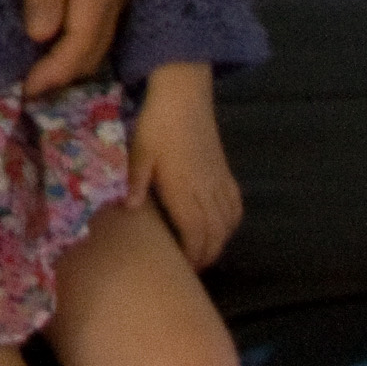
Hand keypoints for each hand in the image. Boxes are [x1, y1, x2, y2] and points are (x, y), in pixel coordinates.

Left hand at [13, 0, 127, 95]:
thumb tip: (41, 36)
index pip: (81, 47)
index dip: (53, 74)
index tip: (24, 90)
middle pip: (95, 51)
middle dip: (62, 74)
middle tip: (26, 87)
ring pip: (100, 41)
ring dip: (71, 60)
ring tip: (38, 70)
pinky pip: (99, 25)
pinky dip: (78, 42)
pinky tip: (55, 43)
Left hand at [128, 62, 242, 266]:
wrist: (185, 97)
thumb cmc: (157, 125)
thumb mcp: (140, 152)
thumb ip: (137, 181)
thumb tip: (131, 209)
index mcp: (183, 188)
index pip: (194, 232)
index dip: (191, 254)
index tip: (182, 268)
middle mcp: (206, 189)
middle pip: (214, 233)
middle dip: (206, 255)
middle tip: (191, 269)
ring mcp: (219, 181)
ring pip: (227, 222)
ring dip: (219, 242)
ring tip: (204, 254)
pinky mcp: (226, 172)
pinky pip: (235, 205)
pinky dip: (231, 222)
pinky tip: (222, 228)